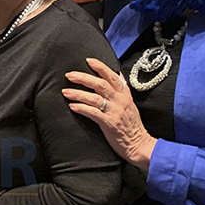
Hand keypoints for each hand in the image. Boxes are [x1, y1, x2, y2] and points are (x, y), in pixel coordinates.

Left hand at [62, 57, 155, 171]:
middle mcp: (120, 100)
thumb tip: (116, 74)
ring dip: (77, 93)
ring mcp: (114, 111)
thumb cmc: (131, 124)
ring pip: (94, 97)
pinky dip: (81, 108)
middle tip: (69, 75)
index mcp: (124, 94)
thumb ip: (121, 89)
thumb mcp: (129, 102)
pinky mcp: (109, 123)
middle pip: (100, 84)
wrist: (139, 143)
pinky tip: (72, 106)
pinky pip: (93, 113)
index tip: (88, 60)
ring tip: (65, 92)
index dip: (100, 67)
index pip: (112, 75)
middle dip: (83, 77)